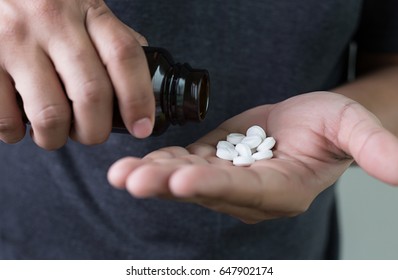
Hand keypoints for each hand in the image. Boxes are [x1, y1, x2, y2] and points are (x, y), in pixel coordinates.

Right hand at [0, 0, 153, 148]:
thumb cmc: (46, 5)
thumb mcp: (85, 8)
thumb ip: (112, 40)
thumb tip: (141, 82)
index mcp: (88, 10)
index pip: (124, 56)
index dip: (138, 99)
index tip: (142, 128)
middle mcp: (51, 21)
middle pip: (91, 93)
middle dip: (96, 130)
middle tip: (92, 133)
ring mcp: (14, 40)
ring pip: (51, 113)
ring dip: (57, 137)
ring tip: (56, 132)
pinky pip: (6, 117)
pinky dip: (17, 133)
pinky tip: (22, 124)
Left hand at [107, 92, 397, 222]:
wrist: (305, 128)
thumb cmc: (328, 128)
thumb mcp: (350, 128)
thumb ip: (373, 147)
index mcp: (281, 189)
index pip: (246, 190)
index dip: (217, 184)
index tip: (187, 178)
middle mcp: (249, 194)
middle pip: (206, 191)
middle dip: (170, 185)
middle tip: (134, 181)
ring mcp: (226, 181)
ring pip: (187, 180)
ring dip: (154, 176)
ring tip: (121, 174)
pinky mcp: (212, 163)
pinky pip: (182, 165)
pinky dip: (159, 163)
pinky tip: (133, 161)